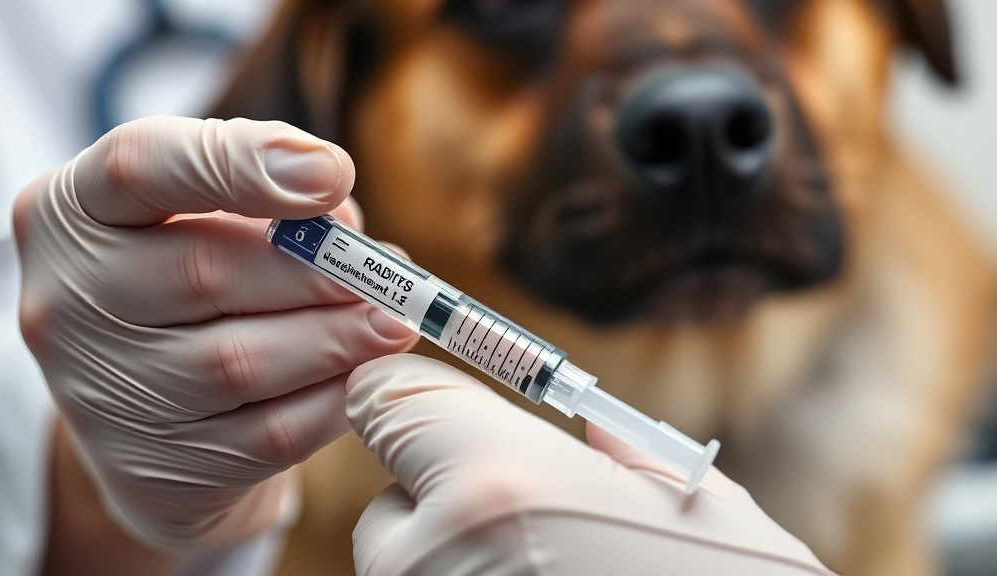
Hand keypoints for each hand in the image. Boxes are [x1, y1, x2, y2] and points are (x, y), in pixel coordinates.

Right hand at [14, 116, 418, 548]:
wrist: (147, 410)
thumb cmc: (191, 283)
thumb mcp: (206, 215)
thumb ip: (266, 195)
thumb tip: (342, 215)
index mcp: (73, 212)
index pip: (141, 165)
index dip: (242, 163)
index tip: (334, 173)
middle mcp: (66, 301)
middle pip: (206, 271)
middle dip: (319, 273)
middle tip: (391, 275)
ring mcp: (100, 394)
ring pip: (240, 362)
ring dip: (339, 339)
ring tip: (394, 323)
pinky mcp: (155, 469)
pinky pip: (268, 435)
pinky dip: (334, 400)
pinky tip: (367, 376)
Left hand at [348, 354, 834, 575]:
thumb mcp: (688, 498)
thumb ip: (611, 448)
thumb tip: (584, 431)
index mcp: (497, 484)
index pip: (382, 402)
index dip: (419, 405)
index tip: (450, 417)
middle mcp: (437, 560)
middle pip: (388, 499)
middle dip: (441, 500)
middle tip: (525, 522)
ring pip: (398, 569)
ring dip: (450, 562)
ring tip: (546, 573)